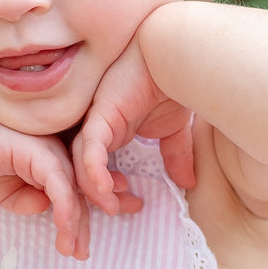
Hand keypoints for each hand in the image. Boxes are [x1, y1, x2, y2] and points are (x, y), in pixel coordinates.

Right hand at [0, 101, 94, 258]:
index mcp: (52, 158)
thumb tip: (46, 208)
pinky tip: (64, 229)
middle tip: (81, 254)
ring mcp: (50, 148)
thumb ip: (27, 201)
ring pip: (74, 190)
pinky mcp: (39, 151)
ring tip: (72, 250)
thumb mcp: (6, 193)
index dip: (80, 219)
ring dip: (75, 223)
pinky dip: (64, 208)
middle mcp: (57, 150)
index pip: (75, 191)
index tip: (79, 248)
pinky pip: (59, 183)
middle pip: (80, 191)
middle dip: (82, 226)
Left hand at [72, 36, 195, 212]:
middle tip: (118, 212)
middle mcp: (99, 128)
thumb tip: (187, 183)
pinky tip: (104, 189)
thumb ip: (175, 155)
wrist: (178, 56)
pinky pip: (88, 147)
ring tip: (110, 207)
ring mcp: (96, 121)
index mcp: (112, 131)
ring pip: (80, 163)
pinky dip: (92, 170)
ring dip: (93, 190)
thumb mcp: (175, 130)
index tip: (132, 206)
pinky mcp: (100, 115)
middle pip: (83, 170)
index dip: (110, 192)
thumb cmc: (175, 84)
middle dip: (97, 198)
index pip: (98, 168)